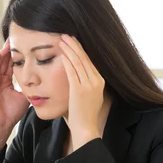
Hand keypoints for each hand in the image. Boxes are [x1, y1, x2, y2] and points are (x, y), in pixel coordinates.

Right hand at [0, 38, 28, 138]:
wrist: (3, 126)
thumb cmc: (13, 113)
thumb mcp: (25, 96)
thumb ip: (30, 87)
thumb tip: (43, 79)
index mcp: (6, 82)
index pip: (11, 65)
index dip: (17, 55)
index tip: (23, 45)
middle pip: (3, 62)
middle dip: (9, 50)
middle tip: (15, 38)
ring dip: (2, 54)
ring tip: (8, 44)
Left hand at [60, 35, 104, 150]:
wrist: (85, 128)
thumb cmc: (84, 114)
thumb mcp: (89, 95)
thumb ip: (86, 83)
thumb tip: (78, 72)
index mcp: (100, 81)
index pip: (89, 61)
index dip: (80, 49)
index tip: (73, 40)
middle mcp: (96, 81)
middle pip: (84, 58)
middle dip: (75, 45)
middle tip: (66, 35)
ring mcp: (89, 85)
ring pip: (78, 63)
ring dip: (70, 49)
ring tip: (62, 40)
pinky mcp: (79, 90)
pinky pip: (73, 72)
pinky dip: (67, 62)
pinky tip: (62, 54)